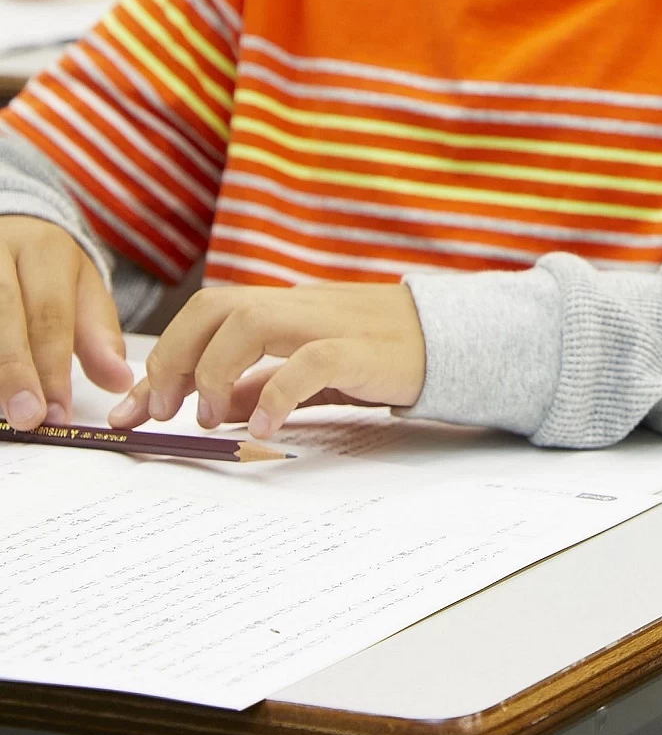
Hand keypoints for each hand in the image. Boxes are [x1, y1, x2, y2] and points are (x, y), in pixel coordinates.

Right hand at [0, 217, 130, 428]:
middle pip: (4, 317)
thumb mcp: (82, 290)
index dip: (52, 367)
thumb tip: (119, 381)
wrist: (8, 231)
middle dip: (16, 373)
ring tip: (4, 411)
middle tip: (28, 418)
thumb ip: (99, 335)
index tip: (58, 412)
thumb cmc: (45, 270)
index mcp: (43, 251)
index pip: (48, 314)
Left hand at [110, 282, 425, 439]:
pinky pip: (308, 363)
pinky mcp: (361, 351)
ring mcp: (329, 324)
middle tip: (163, 411)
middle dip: (174, 358)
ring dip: (215, 374)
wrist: (458, 340)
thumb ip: (267, 382)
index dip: (160, 360)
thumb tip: (220, 406)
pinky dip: (276, 396)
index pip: (204, 316)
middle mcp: (299, 305)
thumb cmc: (384, 354)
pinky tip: (265, 429)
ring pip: (249, 323)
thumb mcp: (314, 368)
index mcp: (284, 306)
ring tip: (213, 419)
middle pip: (214, 307)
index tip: (130, 410)